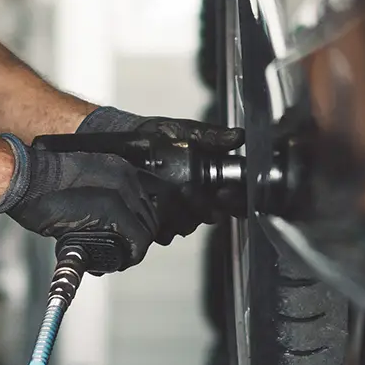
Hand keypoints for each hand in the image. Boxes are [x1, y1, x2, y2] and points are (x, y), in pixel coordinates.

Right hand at [0, 136, 164, 272]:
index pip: (144, 201)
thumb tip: (107, 220)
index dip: (139, 222)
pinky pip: (138, 239)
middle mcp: (126, 178)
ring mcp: (122, 193)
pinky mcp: (113, 210)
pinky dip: (133, 254)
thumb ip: (99, 197)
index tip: (130, 234)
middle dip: (138, 236)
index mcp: (119, 169)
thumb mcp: (80, 180)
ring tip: (119, 258)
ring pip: (147, 229)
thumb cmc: (41, 183)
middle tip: (124, 251)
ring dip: (135, 247)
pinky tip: (121, 261)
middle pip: (149, 216)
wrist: (26, 179)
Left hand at [76, 107, 228, 239]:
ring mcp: (180, 212)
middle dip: (202, 207)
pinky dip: (161, 227)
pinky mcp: (159, 221)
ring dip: (181, 218)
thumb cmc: (162, 135)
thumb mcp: (188, 131)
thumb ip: (212, 137)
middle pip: (213, 215)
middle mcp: (200, 199)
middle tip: (188, 191)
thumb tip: (238, 137)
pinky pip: (166, 233)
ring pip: (189, 226)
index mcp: (212, 179)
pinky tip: (154, 214)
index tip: (222, 193)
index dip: (233, 199)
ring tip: (167, 200)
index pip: (234, 198)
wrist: (126, 141)